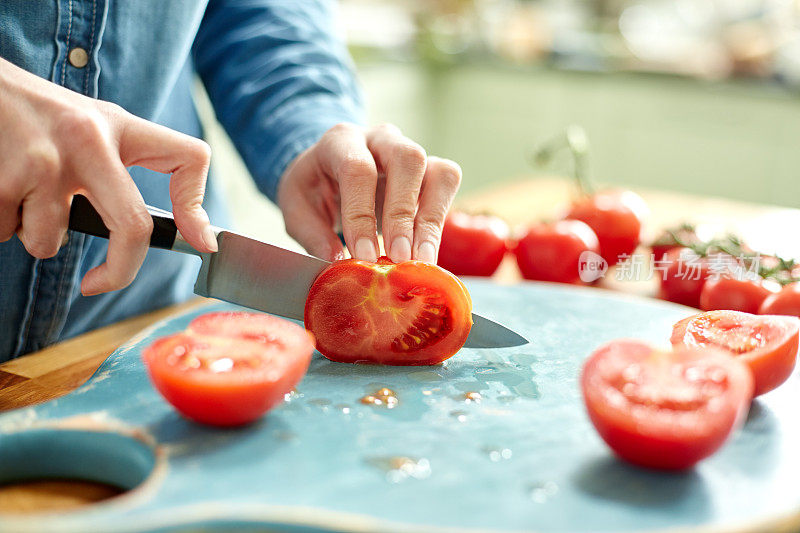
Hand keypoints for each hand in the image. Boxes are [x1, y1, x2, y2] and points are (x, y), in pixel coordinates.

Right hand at [0, 58, 216, 295]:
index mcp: (117, 125)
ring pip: (50, 241)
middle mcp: (89, 140)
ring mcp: (47, 159)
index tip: (201, 243)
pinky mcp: (5, 177)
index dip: (198, 208)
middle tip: (96, 285)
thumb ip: (121, 168)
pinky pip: (7, 232)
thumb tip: (167, 227)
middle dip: (118, 272)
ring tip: (21, 193)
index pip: (187, 158)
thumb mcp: (88, 125)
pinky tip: (1, 188)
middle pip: (132, 228)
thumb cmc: (35, 114)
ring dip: (33, 234)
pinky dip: (1, 224)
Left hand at [277, 123, 461, 262]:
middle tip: (398, 257)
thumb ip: (313, 234)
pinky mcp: (429, 170)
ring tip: (420, 259)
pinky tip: (425, 249)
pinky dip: (440, 218)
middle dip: (403, 213)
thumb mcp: (296, 208)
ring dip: (431, 219)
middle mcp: (380, 139)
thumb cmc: (313, 187)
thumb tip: (339, 262)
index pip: (358, 170)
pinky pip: (447, 184)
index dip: (363, 215)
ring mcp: (409, 151)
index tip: (365, 256)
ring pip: (438, 170)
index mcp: (340, 141)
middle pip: (407, 159)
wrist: (328, 171)